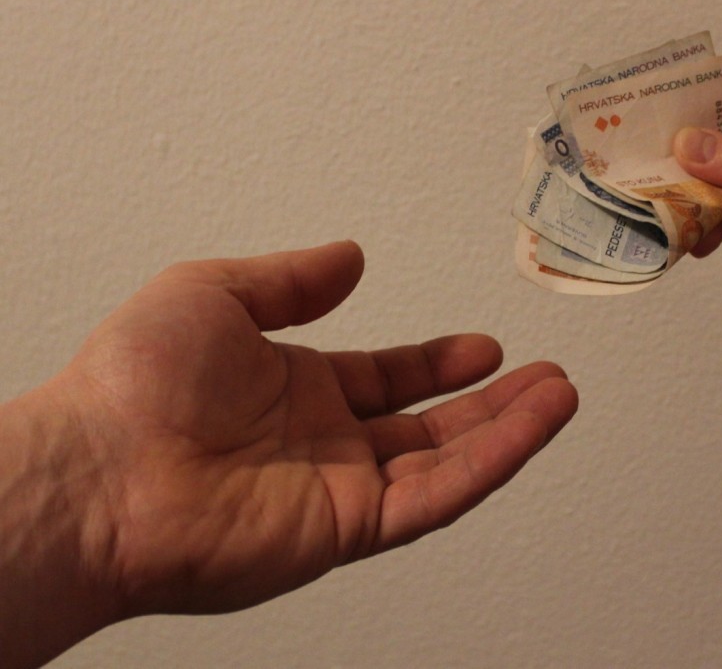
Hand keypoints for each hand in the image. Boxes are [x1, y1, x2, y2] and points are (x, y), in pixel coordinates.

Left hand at [1, 241, 577, 666]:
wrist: (97, 469)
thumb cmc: (132, 381)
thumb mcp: (215, 291)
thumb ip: (291, 279)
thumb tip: (352, 257)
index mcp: (296, 391)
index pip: (387, 379)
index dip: (438, 364)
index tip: (483, 348)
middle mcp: (325, 445)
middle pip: (430, 425)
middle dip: (492, 402)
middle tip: (544, 376)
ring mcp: (341, 489)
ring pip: (447, 461)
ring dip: (509, 430)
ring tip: (560, 394)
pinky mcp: (350, 528)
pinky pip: (437, 495)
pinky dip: (492, 461)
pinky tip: (533, 424)